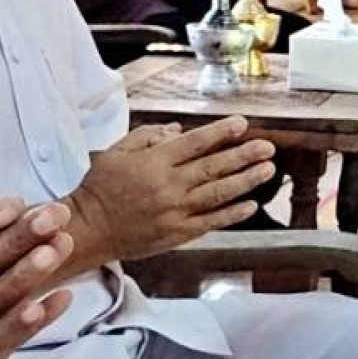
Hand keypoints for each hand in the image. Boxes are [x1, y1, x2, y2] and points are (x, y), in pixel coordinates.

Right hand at [69, 117, 275, 260]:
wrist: (90, 229)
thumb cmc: (100, 187)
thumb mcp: (117, 152)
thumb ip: (148, 136)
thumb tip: (178, 129)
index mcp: (154, 162)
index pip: (195, 143)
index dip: (220, 132)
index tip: (242, 124)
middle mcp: (168, 186)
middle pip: (213, 167)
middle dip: (244, 155)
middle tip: (268, 147)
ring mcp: (175, 212)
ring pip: (218, 194)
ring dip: (246, 181)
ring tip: (267, 170)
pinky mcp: (177, 234)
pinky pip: (211, 222)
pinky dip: (232, 214)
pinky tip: (250, 205)